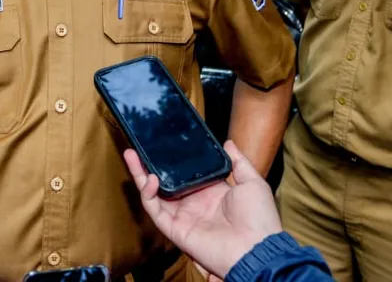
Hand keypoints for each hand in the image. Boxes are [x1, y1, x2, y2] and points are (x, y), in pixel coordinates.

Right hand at [124, 142, 281, 278]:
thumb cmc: (259, 218)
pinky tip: (149, 178)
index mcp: (210, 192)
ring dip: (141, 175)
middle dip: (149, 164)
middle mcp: (193, 203)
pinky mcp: (175, 229)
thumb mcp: (252, 181)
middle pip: (164, 182)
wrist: (257, 249)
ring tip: (132, 155)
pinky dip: (148, 195)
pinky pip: (156, 211)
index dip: (173, 160)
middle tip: (137, 146)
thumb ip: (238, 162)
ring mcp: (183, 216)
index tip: (164, 142)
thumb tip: (228, 142)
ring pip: (154, 194)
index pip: (184, 173)